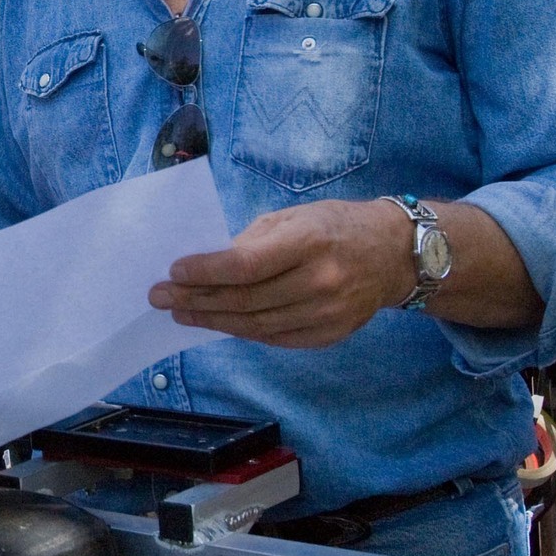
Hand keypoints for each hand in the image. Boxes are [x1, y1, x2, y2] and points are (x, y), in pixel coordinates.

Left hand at [147, 198, 415, 347]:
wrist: (394, 254)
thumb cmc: (334, 226)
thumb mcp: (293, 217)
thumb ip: (251, 241)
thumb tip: (206, 266)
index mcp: (309, 242)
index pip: (245, 265)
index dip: (206, 272)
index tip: (174, 271)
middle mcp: (321, 281)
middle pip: (245, 300)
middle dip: (197, 299)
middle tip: (161, 297)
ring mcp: (327, 314)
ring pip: (256, 325)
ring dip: (212, 320)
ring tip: (181, 313)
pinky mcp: (330, 335)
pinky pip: (275, 338)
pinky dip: (242, 331)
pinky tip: (218, 323)